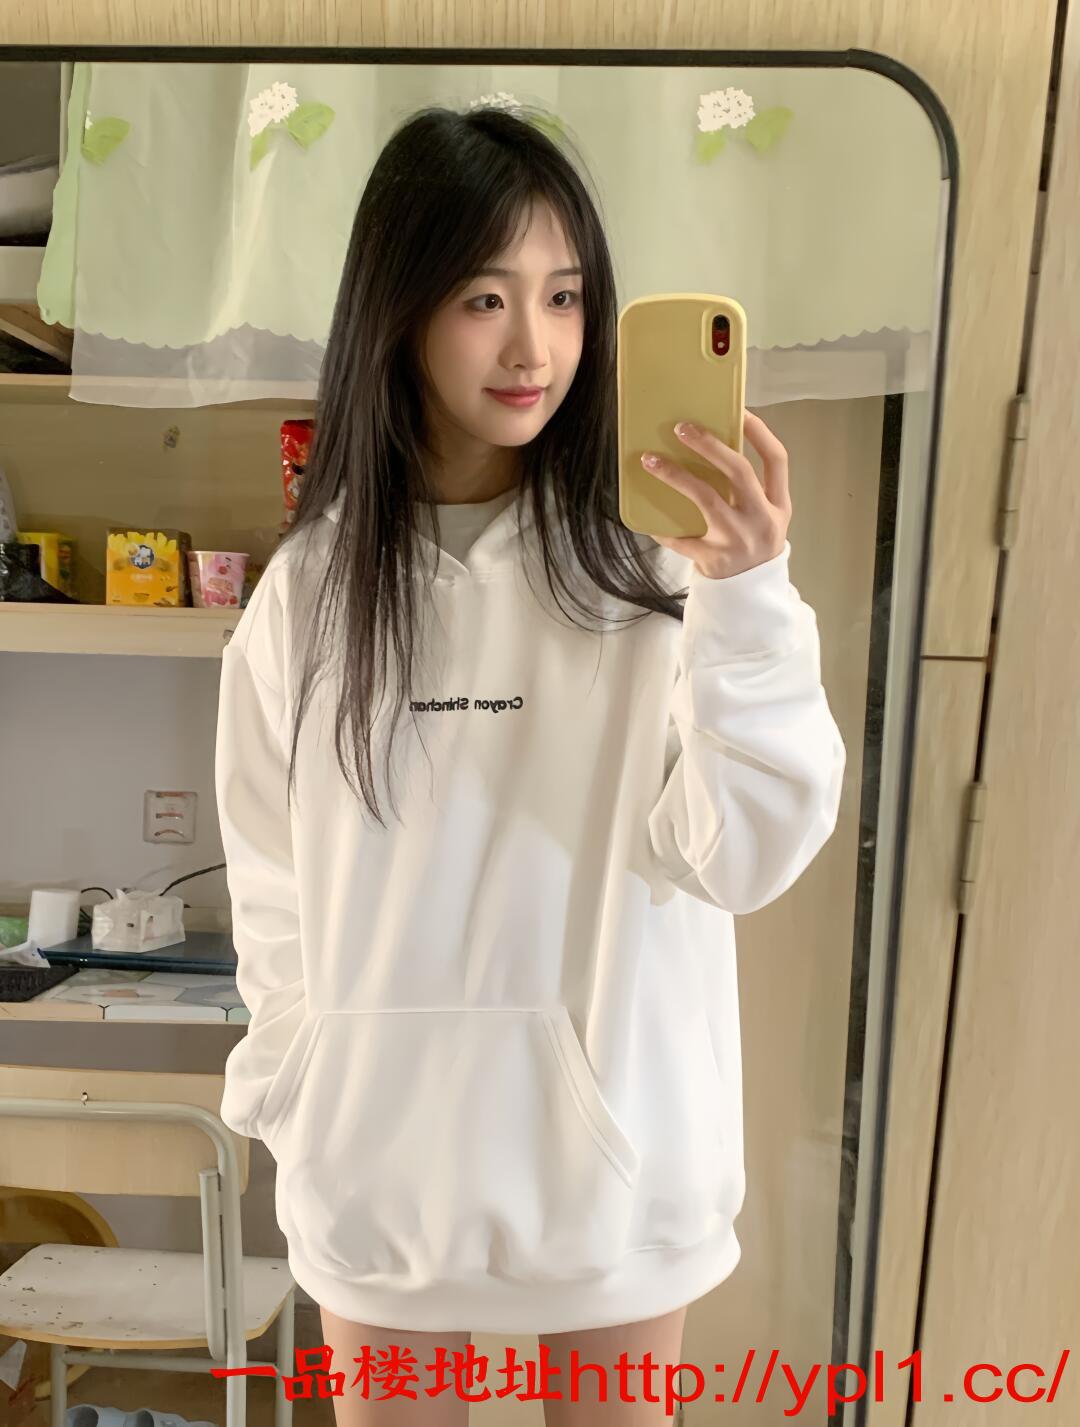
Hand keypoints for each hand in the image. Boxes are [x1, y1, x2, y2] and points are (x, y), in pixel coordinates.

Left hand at [640, 411, 790, 578]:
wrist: (751, 597)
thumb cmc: (752, 547)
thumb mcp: (764, 518)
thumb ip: (749, 490)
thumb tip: (712, 447)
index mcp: (778, 506)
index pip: (776, 459)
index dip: (759, 432)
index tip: (739, 411)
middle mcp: (762, 520)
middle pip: (739, 472)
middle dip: (710, 446)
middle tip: (681, 428)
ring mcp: (738, 540)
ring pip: (706, 498)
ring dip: (676, 475)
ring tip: (650, 460)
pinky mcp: (714, 560)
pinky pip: (682, 538)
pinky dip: (663, 528)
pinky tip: (647, 519)